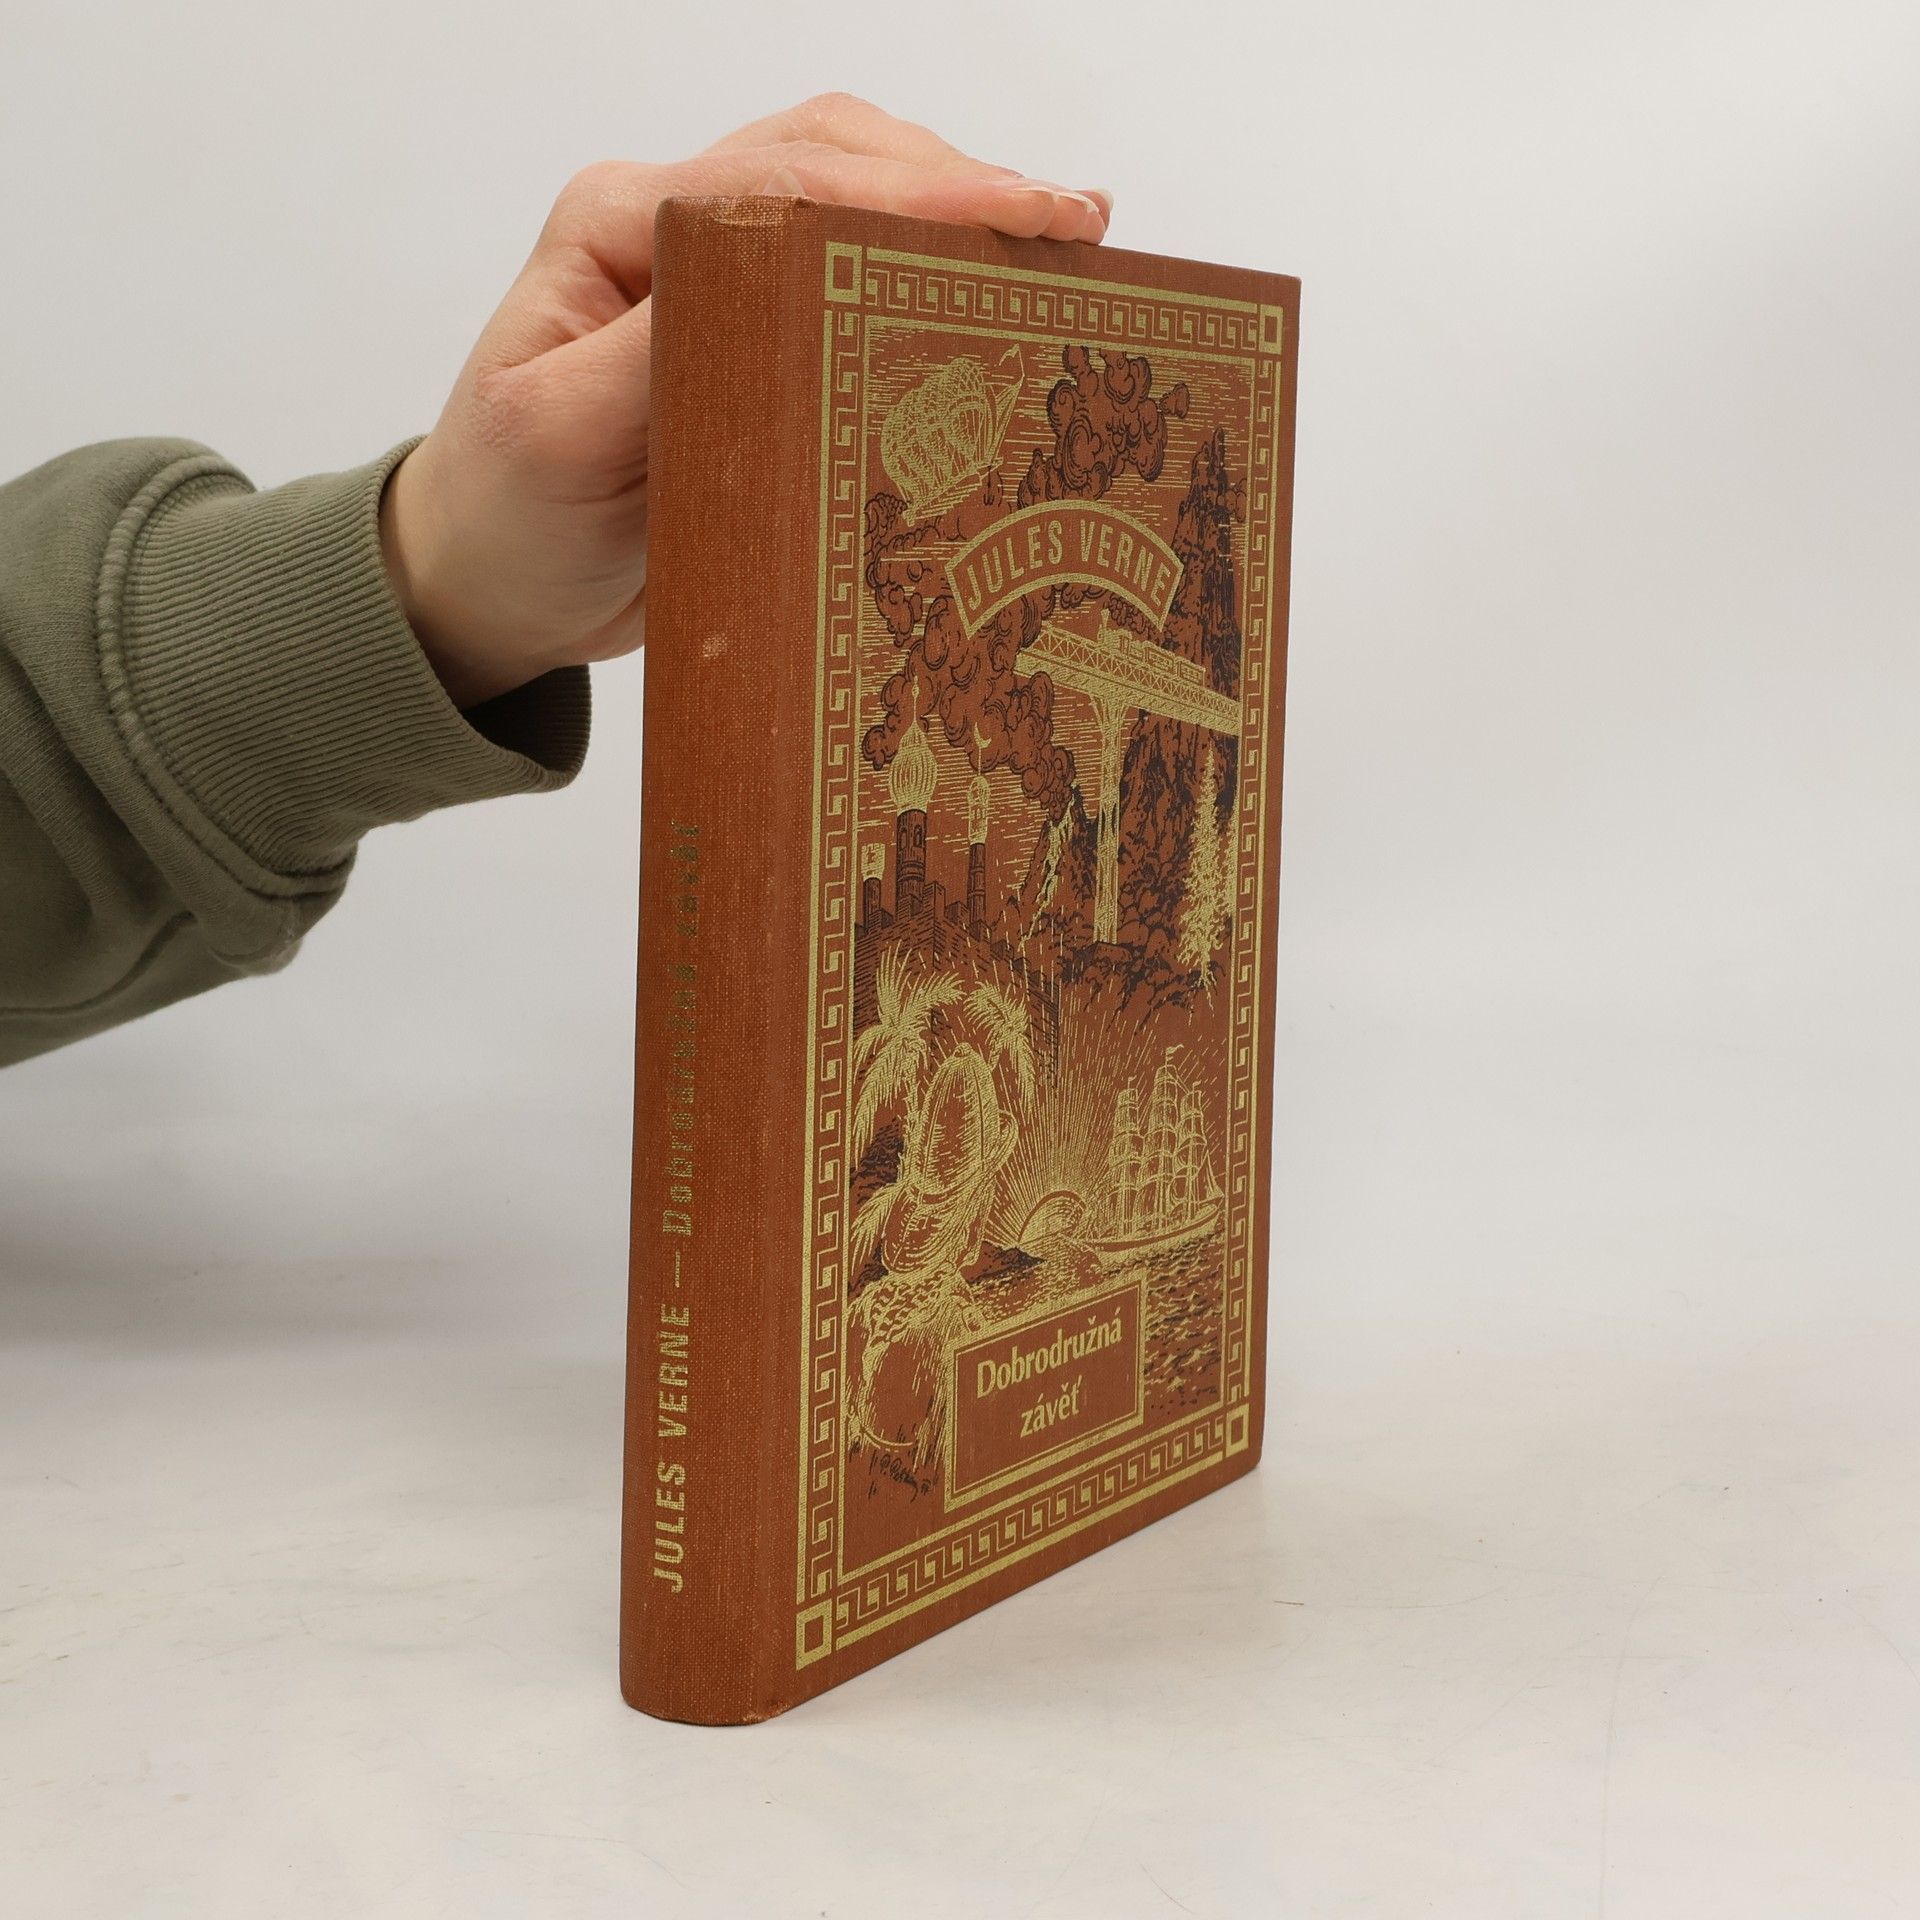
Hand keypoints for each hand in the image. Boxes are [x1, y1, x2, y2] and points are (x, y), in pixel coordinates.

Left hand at [379, 95, 1111, 708]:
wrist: (487, 585)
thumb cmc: (508, 517)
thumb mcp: (560, 440)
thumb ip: (653, 353)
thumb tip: (770, 278)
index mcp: (622, 228)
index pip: (788, 179)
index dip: (915, 192)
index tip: (1028, 214)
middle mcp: (673, 228)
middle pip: (836, 157)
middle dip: (960, 183)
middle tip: (1076, 226)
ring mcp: (716, 275)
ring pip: (853, 195)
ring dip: (956, 210)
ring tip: (1063, 243)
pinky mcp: (749, 335)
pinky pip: (851, 275)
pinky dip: (929, 269)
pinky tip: (996, 290)